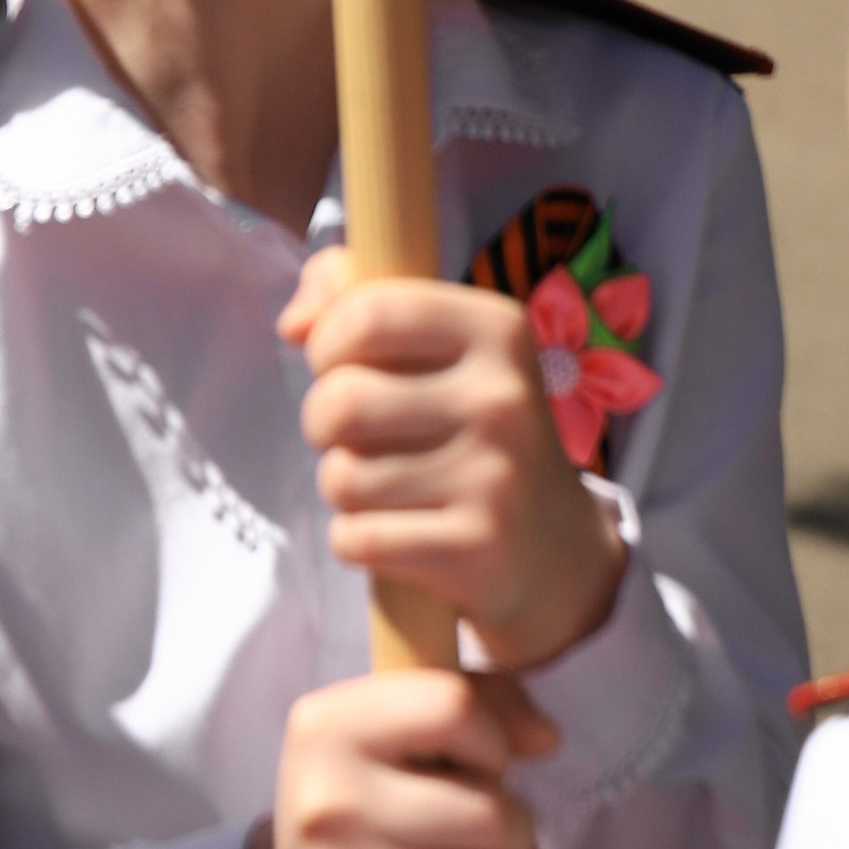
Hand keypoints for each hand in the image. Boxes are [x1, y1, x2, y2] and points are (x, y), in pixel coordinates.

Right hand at [245, 666, 558, 848]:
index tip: (478, 766)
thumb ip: (479, 702)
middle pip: (490, 813)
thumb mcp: (395, 732)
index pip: (452, 708)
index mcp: (329, 728)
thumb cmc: (364, 805)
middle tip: (491, 837)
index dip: (489, 739)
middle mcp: (330, 802)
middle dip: (515, 830)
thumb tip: (546, 736)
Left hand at [282, 250, 628, 669]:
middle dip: (322, 424)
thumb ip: (355, 298)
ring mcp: (494, 478)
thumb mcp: (438, 345)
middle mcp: (501, 398)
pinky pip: (356, 538)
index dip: (326, 343)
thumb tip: (293, 323)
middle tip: (352, 437)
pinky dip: (355, 540)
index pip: (368, 314)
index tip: (336, 366)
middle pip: (341, 401)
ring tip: (385, 486)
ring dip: (343, 487)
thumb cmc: (469, 426)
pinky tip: (397, 533)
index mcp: (496, 330)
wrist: (555, 548)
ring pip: (342, 477)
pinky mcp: (475, 550)